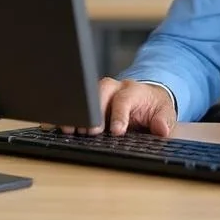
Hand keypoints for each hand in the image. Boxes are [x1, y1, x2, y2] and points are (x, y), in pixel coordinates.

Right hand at [41, 78, 176, 136]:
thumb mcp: (165, 112)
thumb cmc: (152, 106)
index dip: (119, 115)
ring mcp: (98, 93)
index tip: (116, 131)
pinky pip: (74, 103)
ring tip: (68, 129)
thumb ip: (164, 120)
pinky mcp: (87, 100)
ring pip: (84, 95)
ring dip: (76, 112)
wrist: (145, 97)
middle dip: (94, 111)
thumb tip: (161, 128)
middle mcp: (113, 87)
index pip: (124, 99)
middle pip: (100, 91)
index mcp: (132, 90)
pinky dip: (64, 113)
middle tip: (90, 131)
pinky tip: (54, 124)